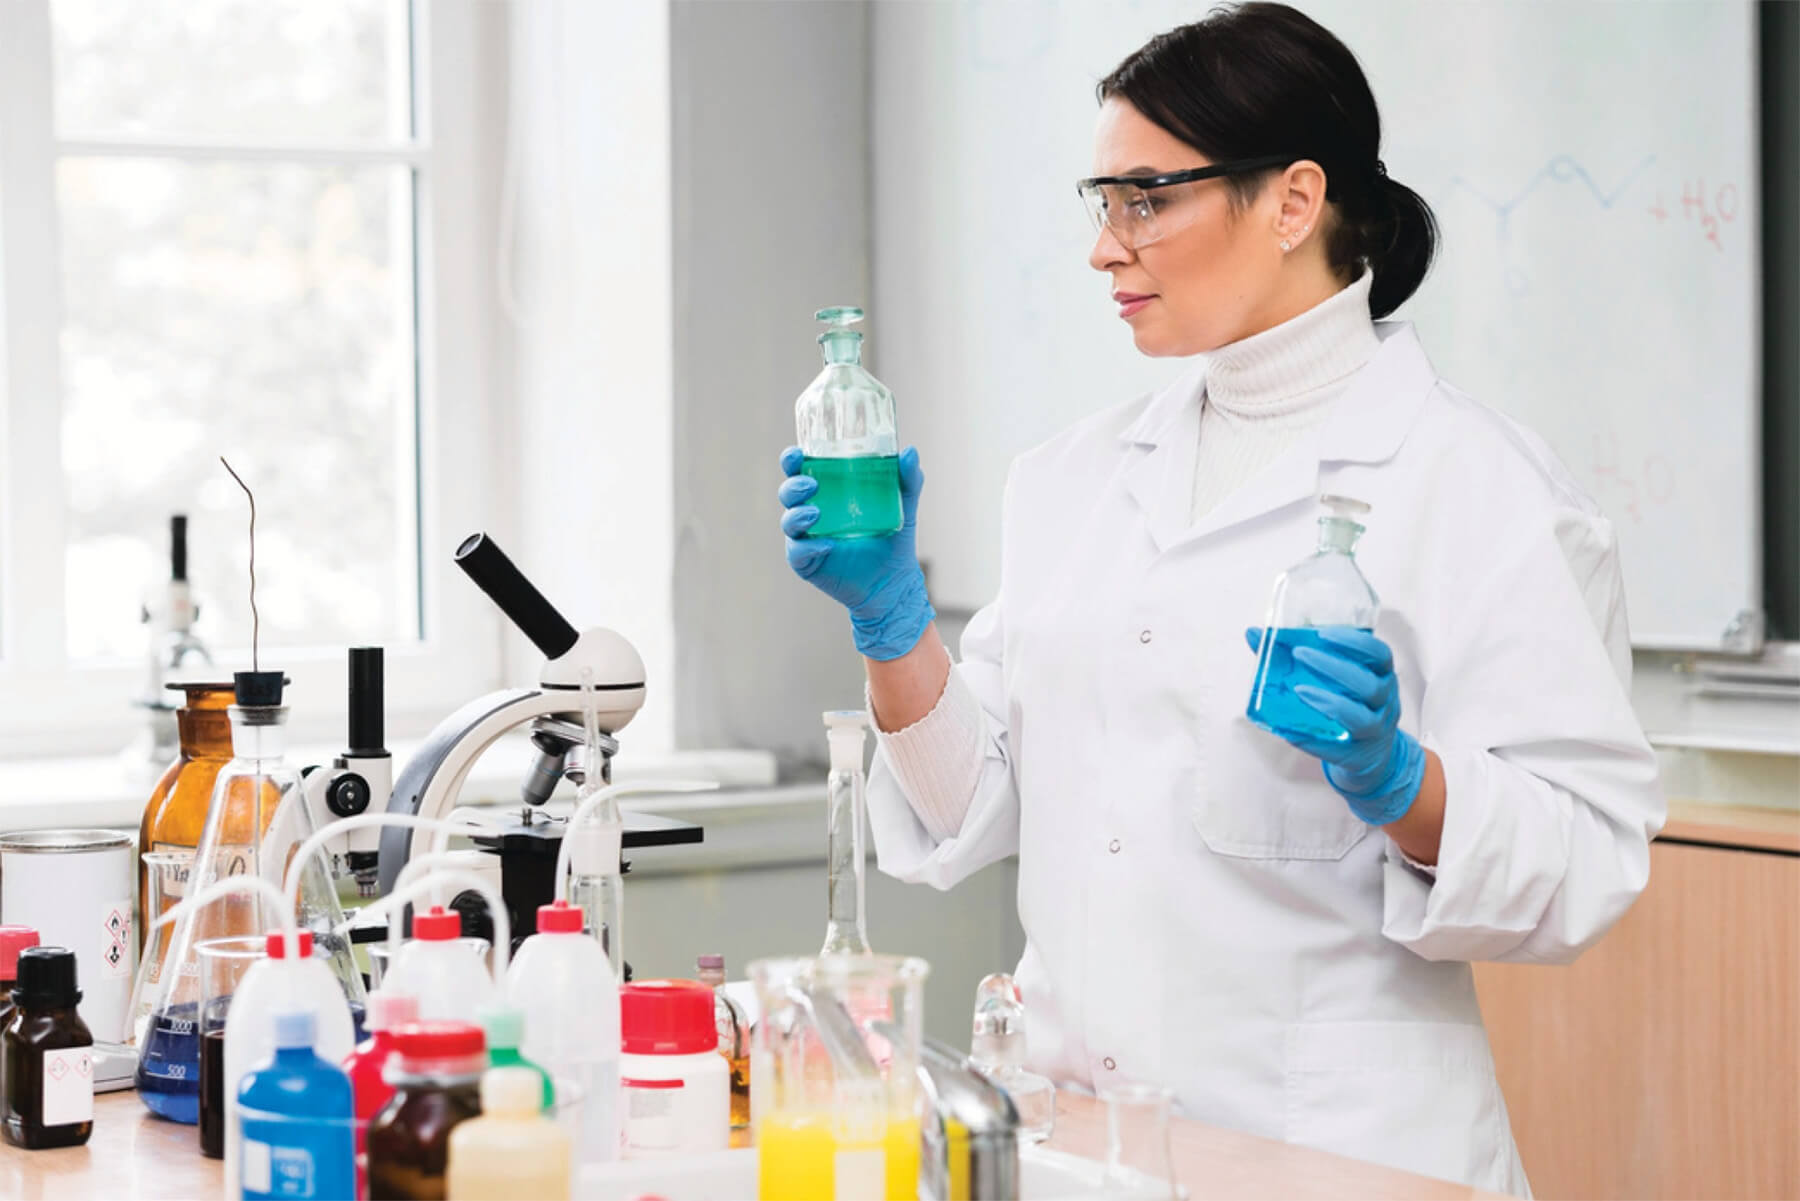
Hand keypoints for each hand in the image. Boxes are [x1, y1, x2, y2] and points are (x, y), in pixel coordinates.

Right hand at [780, 445, 934, 660]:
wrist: (894, 581)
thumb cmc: (893, 539)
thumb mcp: (904, 506)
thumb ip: (908, 479)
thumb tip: (909, 451)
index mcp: (828, 491)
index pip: (802, 470)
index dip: (793, 460)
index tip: (796, 453)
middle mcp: (812, 511)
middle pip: (789, 492)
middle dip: (793, 485)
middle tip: (811, 485)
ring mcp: (807, 538)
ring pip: (789, 521)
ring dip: (797, 515)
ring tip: (816, 514)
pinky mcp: (808, 562)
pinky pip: (798, 552)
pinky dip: (808, 547)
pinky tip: (827, 545)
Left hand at [1244, 626, 1425, 825]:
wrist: (1368, 754)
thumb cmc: (1344, 704)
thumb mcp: (1332, 678)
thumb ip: (1298, 655)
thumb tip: (1253, 633)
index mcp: (1379, 674)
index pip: (1379, 653)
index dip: (1354, 642)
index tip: (1322, 633)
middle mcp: (1384, 701)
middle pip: (1368, 684)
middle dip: (1333, 667)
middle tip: (1300, 654)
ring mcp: (1374, 729)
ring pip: (1360, 717)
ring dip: (1327, 701)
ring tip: (1298, 690)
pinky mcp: (1358, 753)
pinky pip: (1338, 747)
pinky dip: (1313, 738)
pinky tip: (1290, 728)